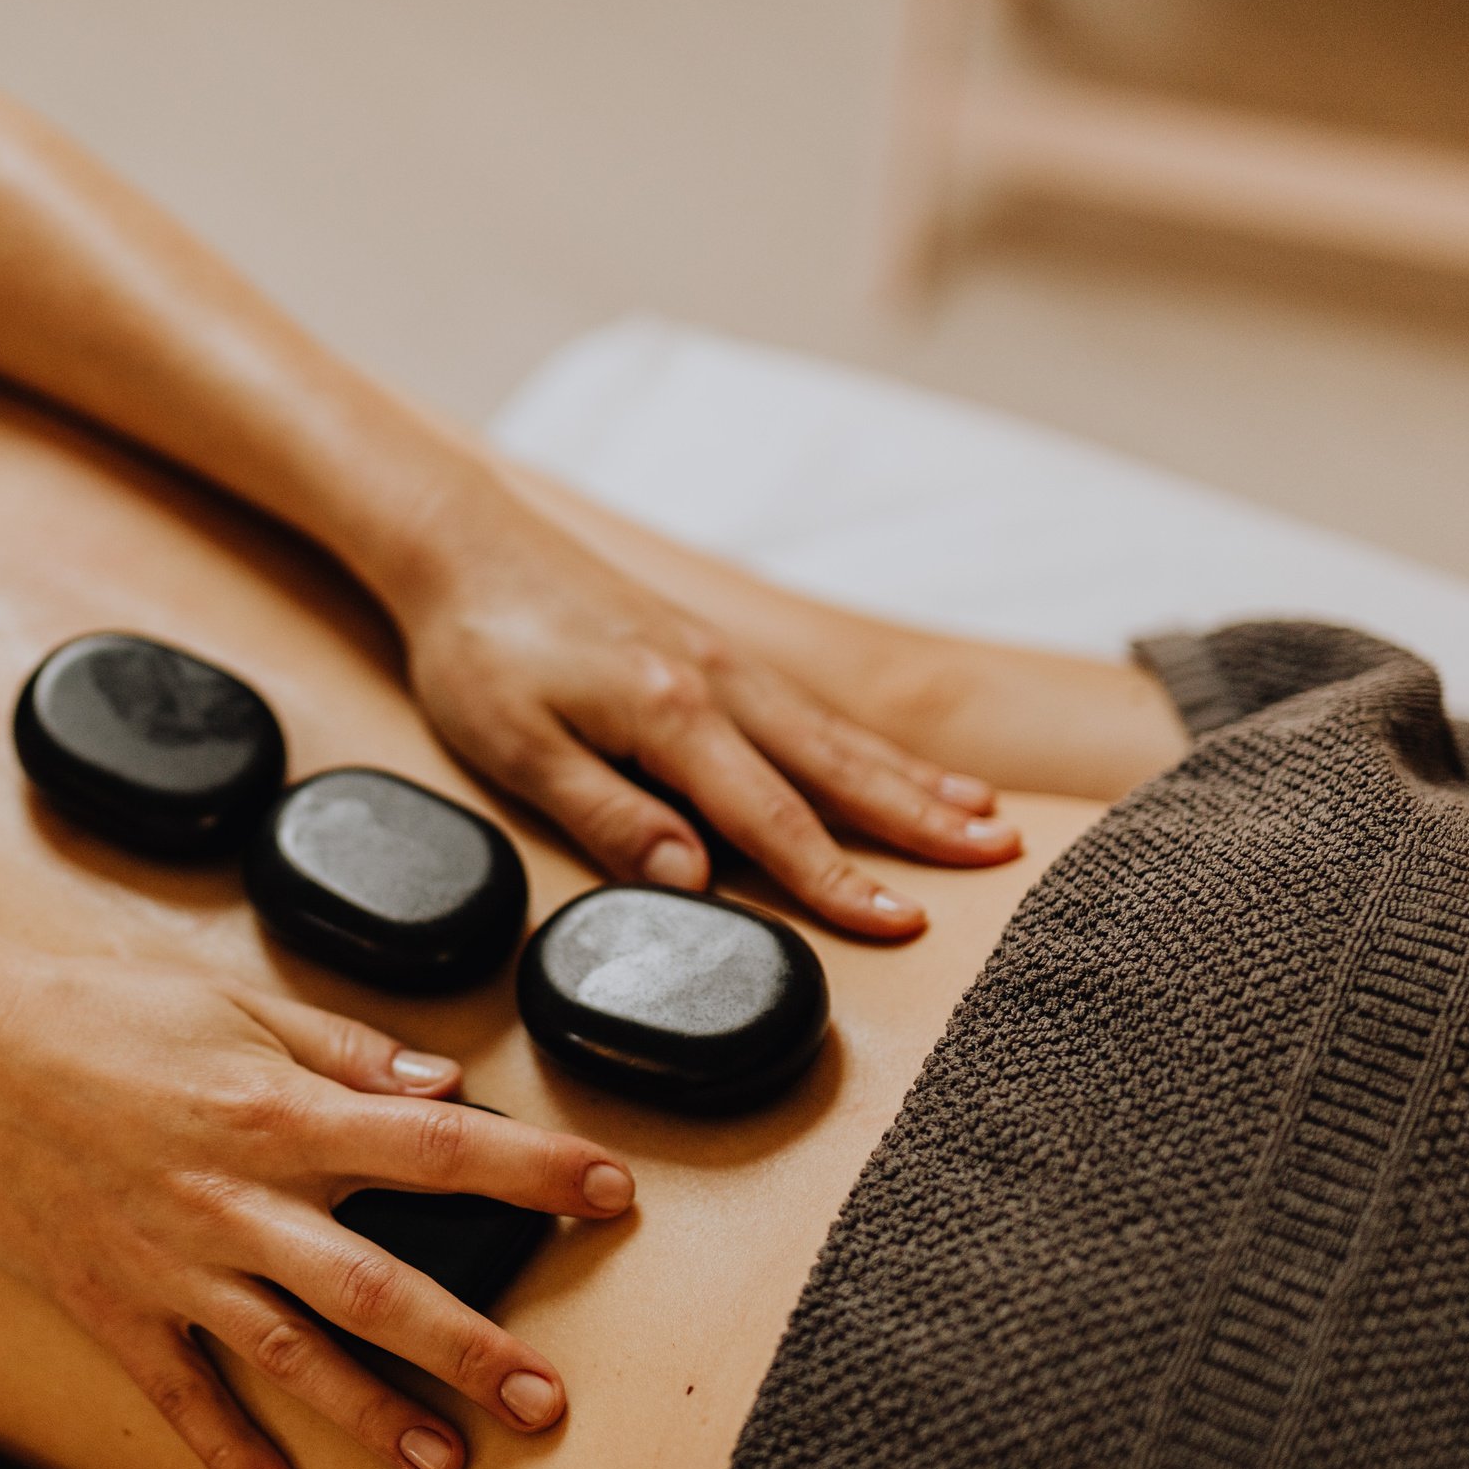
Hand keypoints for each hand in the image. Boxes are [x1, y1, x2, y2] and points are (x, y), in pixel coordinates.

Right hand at [0, 938, 634, 1468]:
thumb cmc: (91, 1010)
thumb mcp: (229, 1001)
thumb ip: (342, 1047)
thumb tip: (443, 1083)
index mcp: (276, 1109)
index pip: (435, 1144)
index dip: (533, 1169)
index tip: (611, 1191)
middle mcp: (234, 1197)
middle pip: (378, 1282)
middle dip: (471, 1346)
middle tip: (548, 1399)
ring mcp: (170, 1261)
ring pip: (292, 1354)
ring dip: (374, 1415)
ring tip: (448, 1464)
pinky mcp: (109, 1303)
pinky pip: (179, 1390)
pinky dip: (226, 1448)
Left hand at [387, 480, 1018, 936]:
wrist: (467, 545)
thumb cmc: (479, 649)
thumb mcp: (515, 746)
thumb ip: (607, 814)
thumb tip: (693, 882)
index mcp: (670, 713)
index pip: (771, 818)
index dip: (837, 880)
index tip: (901, 923)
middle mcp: (716, 682)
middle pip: (835, 768)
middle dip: (921, 820)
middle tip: (1001, 859)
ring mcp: (722, 662)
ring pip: (834, 733)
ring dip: (912, 779)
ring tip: (985, 817)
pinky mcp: (711, 650)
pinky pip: (808, 707)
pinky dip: (864, 742)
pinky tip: (894, 764)